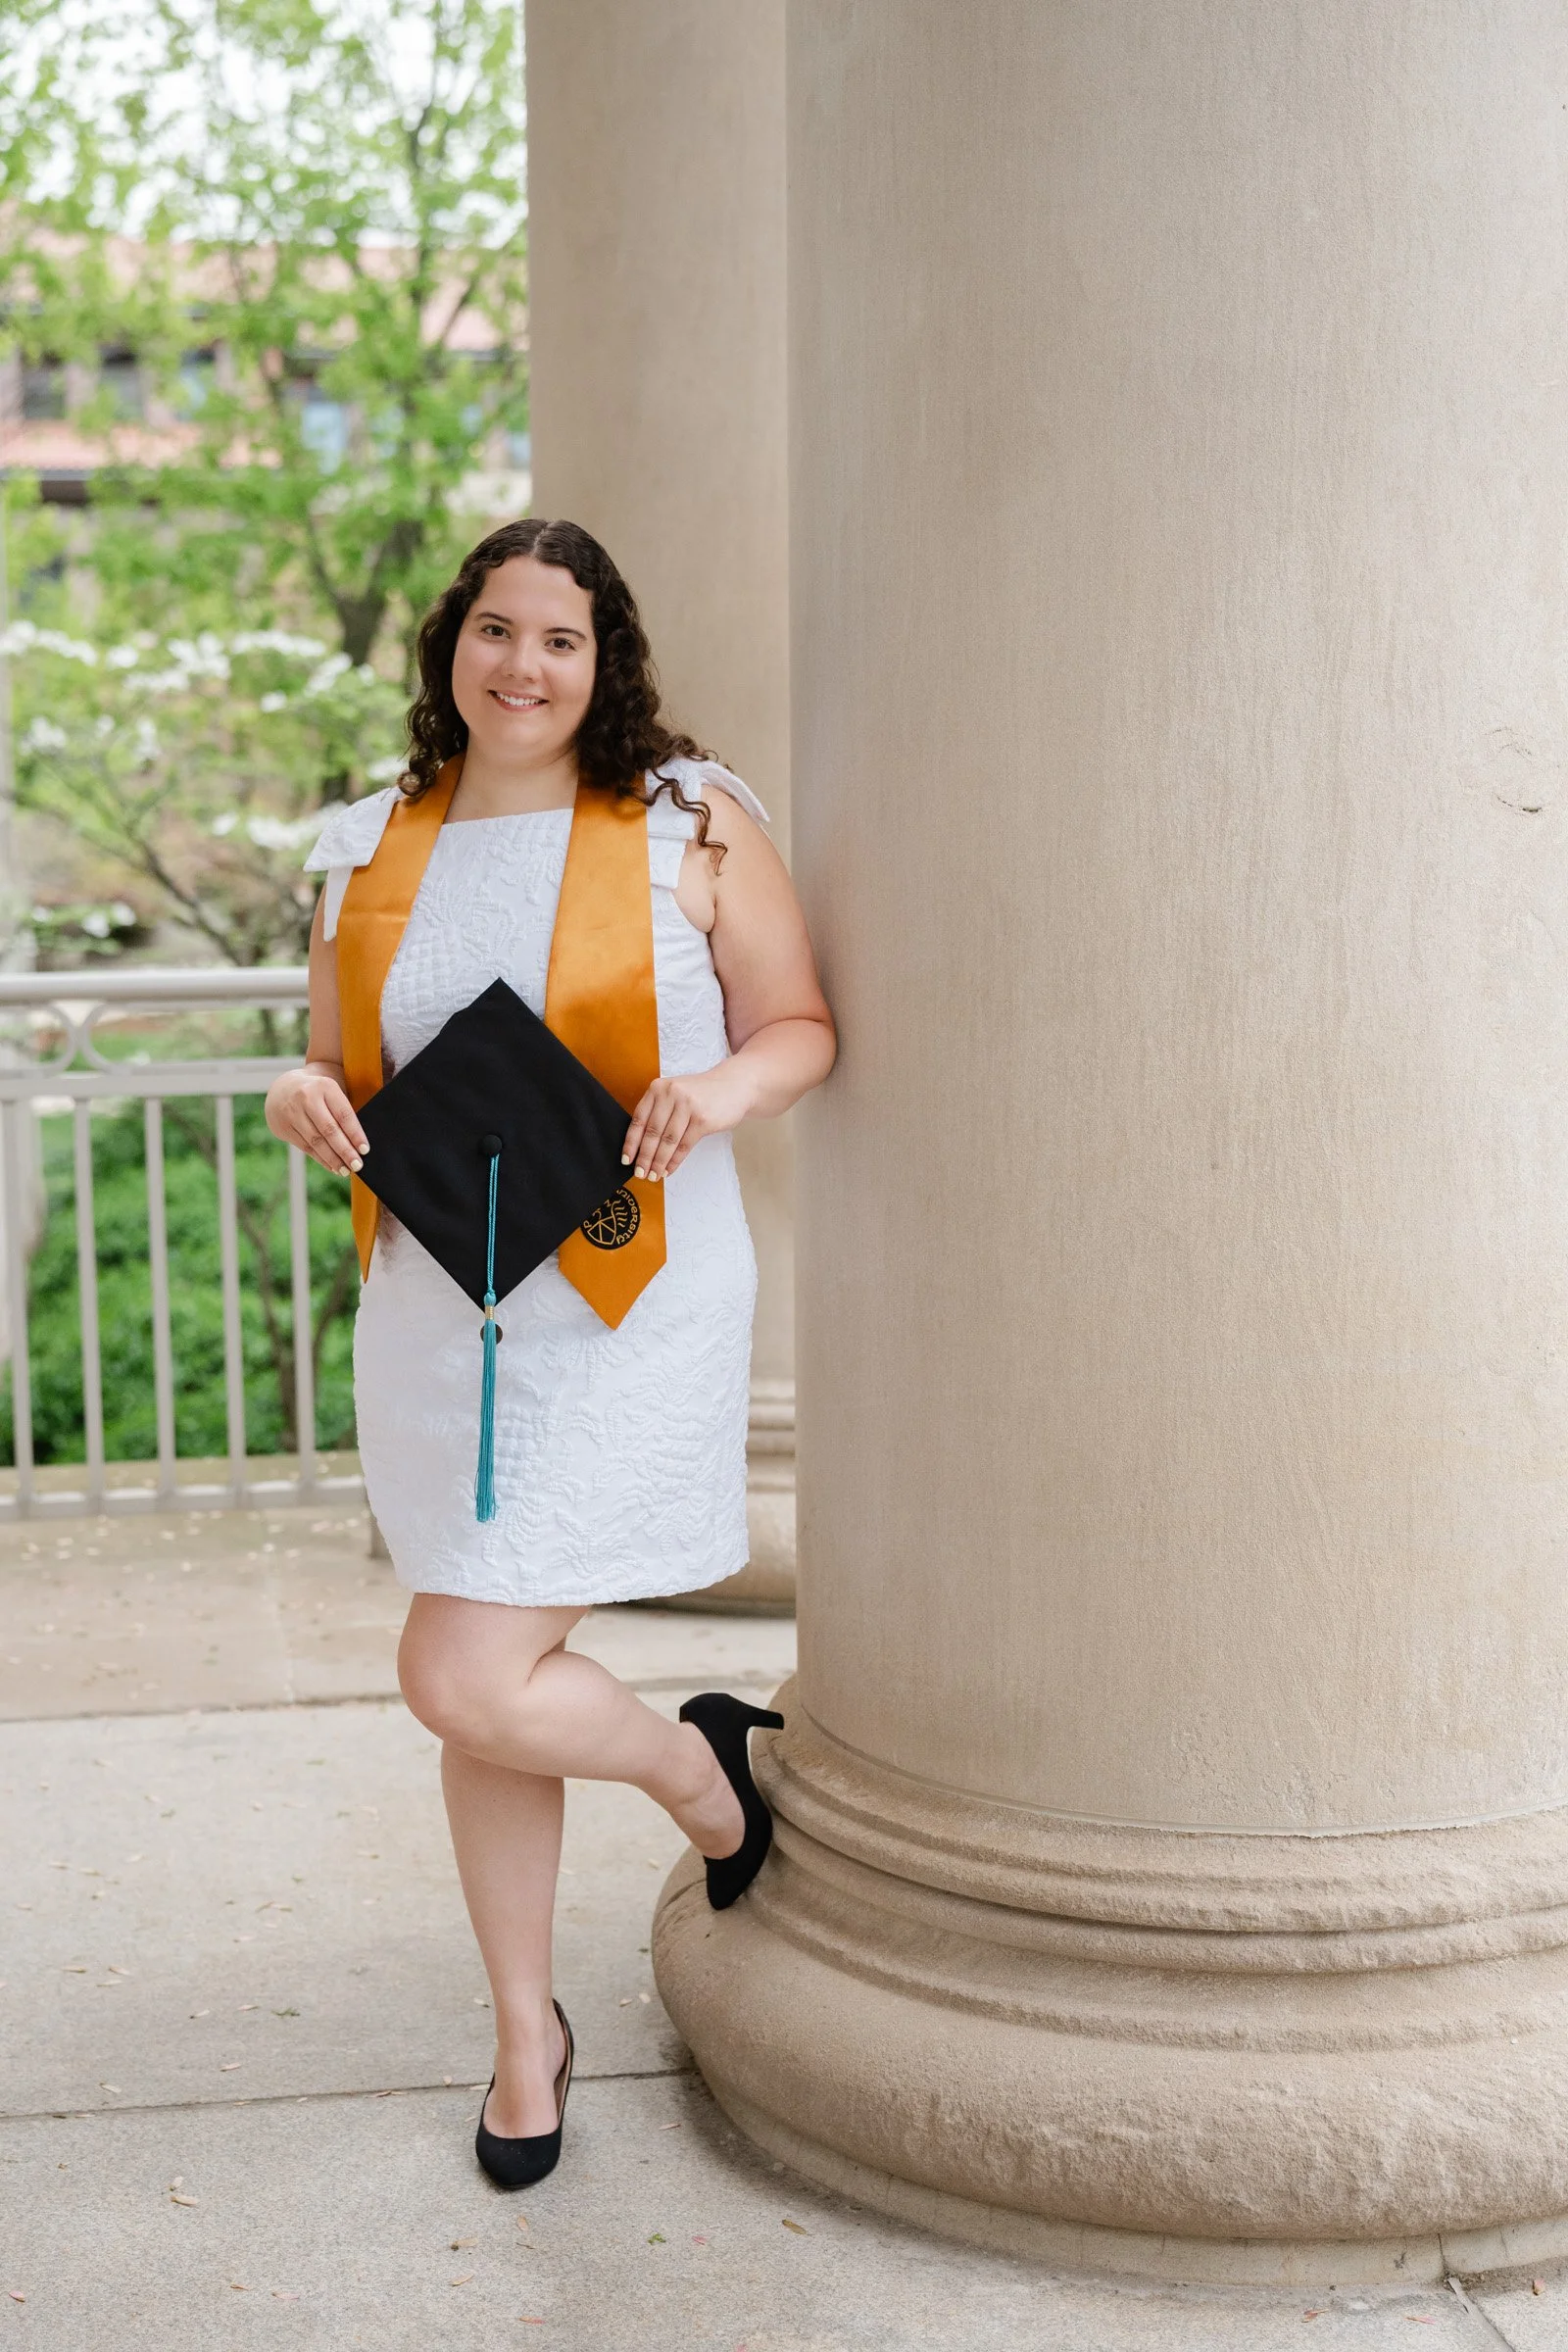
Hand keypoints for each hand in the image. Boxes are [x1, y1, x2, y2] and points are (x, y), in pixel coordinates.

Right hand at [265, 1066, 367, 1175]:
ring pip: (316, 1141)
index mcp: (325, 1086)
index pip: (343, 1114)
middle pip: (329, 1130)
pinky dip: (320, 1159)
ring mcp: (292, 1112)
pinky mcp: (282, 1127)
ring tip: (345, 1170)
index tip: (365, 1150)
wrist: (283, 1088)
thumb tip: (358, 1145)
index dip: (355, 1134)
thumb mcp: (331, 1092)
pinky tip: (332, 1166)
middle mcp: (306, 1098)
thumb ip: (343, 1113)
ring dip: (333, 1159)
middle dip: (345, 1150)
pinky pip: (305, 1147)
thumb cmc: (318, 1093)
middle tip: (357, 1165)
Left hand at [621, 1061, 756, 1181]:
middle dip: (644, 1157)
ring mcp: (688, 1106)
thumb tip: (641, 1146)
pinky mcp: (703, 1119)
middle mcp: (671, 1094)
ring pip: (668, 1141)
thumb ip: (658, 1112)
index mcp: (658, 1088)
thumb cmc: (701, 1094)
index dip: (631, 1143)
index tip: (626, 1159)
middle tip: (640, 1173)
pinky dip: (675, 1161)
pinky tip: (669, 1170)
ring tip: (653, 1175)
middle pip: (652, 1133)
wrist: (734, 1085)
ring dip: (659, 1162)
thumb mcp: (675, 1094)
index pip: (638, 1119)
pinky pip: (684, 1145)